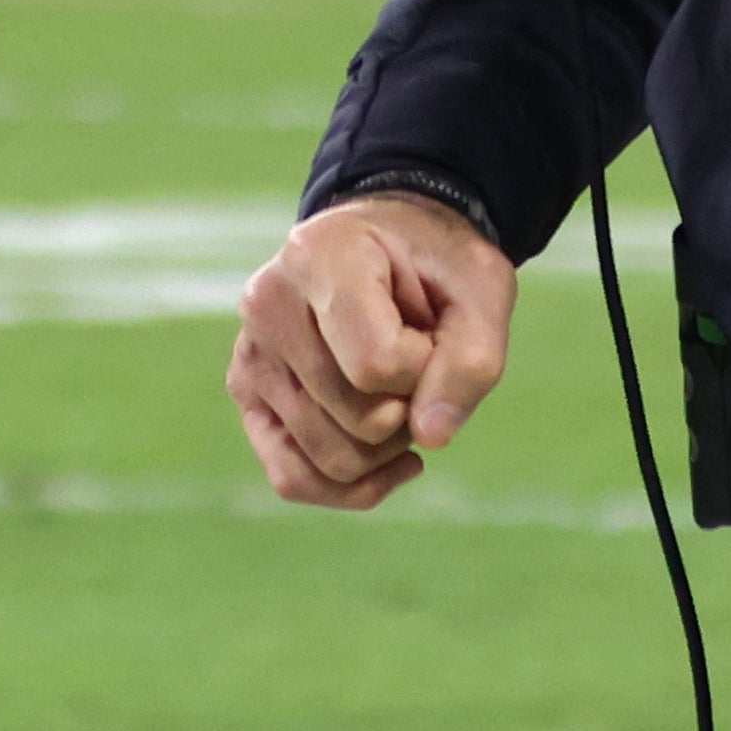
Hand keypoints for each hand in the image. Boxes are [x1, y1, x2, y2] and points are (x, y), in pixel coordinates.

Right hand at [231, 191, 517, 509]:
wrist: (391, 242)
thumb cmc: (438, 263)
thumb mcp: (482, 288)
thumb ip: (472, 359)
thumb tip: (431, 438)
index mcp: (320, 257)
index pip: (376, 365)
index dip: (426, 371)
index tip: (434, 334)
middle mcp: (268, 305)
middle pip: (357, 419)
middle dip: (413, 410)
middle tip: (424, 366)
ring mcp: (251, 354)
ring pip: (329, 459)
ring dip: (389, 449)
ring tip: (404, 397)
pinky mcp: (248, 396)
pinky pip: (292, 478)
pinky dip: (351, 488)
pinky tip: (394, 463)